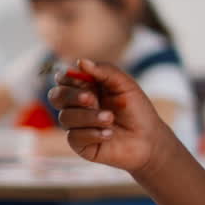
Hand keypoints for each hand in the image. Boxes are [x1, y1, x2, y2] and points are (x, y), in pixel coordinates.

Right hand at [47, 58, 170, 172]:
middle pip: (55, 96)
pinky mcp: (79, 143)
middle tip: (91, 99)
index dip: (67, 78)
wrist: (149, 140)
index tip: (85, 81)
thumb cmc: (137, 111)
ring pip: (65, 117)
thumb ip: (105, 71)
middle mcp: (76, 106)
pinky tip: (109, 134)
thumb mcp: (125, 85)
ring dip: (89, 116)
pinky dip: (92, 133)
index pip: (63, 79)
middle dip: (72, 96)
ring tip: (110, 119)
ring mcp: (75, 125)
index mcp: (84, 88)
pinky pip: (73, 136)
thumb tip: (80, 61)